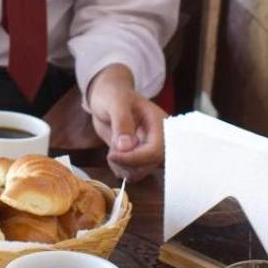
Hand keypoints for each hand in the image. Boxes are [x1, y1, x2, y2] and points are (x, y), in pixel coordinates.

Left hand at [86, 64, 164, 181]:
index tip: (112, 155)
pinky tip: (114, 156)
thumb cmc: (113, 94)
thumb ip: (122, 121)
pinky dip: (120, 169)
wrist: (108, 97)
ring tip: (112, 152)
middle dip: (127, 164)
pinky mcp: (139, 157)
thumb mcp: (116, 102)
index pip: (155, 150)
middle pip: (150, 165)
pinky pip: (133, 173)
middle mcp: (158, 139)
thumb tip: (125, 146)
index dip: (134, 158)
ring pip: (141, 172)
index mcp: (160, 124)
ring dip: (122, 168)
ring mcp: (148, 150)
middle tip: (111, 153)